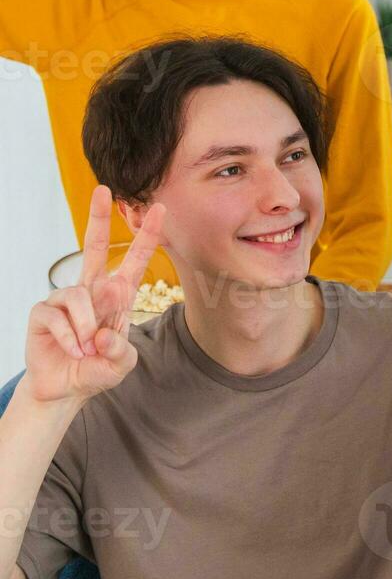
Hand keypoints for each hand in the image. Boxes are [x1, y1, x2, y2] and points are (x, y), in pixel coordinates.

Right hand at [23, 186, 164, 404]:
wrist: (65, 388)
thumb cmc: (97, 369)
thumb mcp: (120, 364)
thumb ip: (119, 350)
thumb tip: (103, 334)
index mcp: (118, 296)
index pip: (134, 261)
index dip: (147, 236)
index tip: (159, 209)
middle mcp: (92, 291)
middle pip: (93, 247)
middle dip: (98, 218)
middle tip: (103, 190)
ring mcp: (65, 299)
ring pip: (78, 296)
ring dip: (86, 327)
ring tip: (86, 349)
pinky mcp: (44, 312)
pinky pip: (58, 316)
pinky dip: (69, 339)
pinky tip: (72, 351)